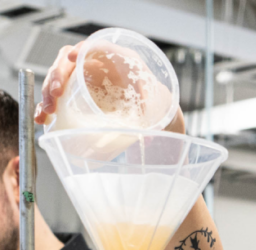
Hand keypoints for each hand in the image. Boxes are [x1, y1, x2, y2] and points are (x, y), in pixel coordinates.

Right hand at [34, 41, 184, 133]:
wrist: (147, 104)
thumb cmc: (150, 98)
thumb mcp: (152, 102)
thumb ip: (151, 113)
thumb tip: (149, 136)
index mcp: (116, 59)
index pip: (95, 47)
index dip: (82, 50)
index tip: (73, 57)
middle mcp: (96, 64)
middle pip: (69, 61)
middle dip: (58, 77)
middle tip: (55, 95)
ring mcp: (84, 76)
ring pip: (59, 77)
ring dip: (48, 93)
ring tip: (47, 112)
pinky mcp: (76, 91)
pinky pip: (58, 94)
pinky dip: (48, 105)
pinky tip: (43, 118)